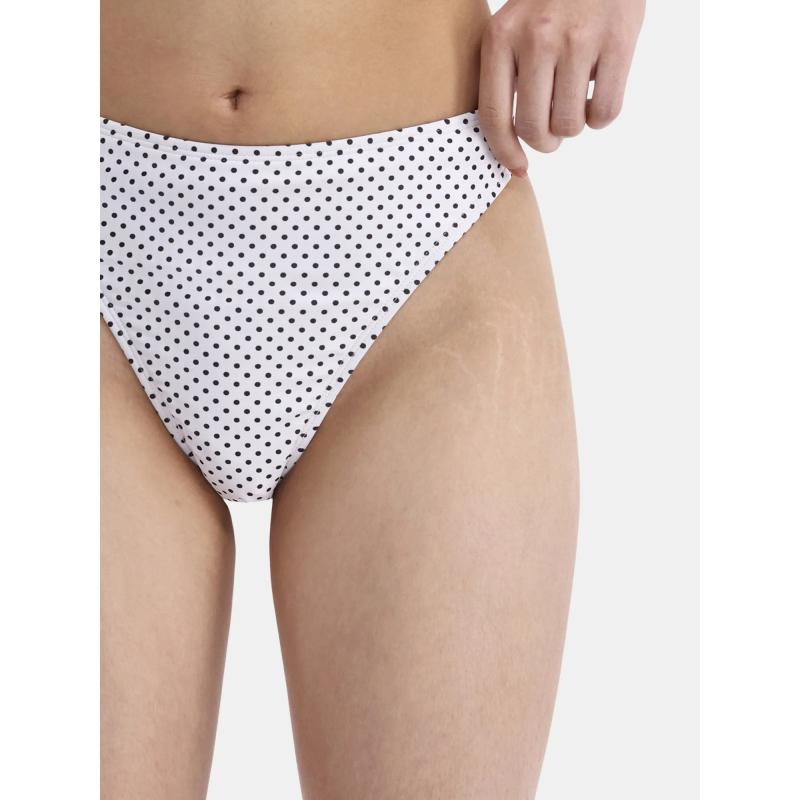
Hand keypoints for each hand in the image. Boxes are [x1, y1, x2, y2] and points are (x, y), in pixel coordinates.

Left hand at [478, 0, 644, 173]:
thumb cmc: (552, 0)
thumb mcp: (513, 24)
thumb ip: (505, 73)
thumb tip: (508, 143)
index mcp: (501, 37)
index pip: (493, 116)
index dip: (505, 152)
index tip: (518, 167)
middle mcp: (536, 38)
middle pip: (533, 127)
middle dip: (545, 141)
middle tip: (553, 131)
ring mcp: (578, 38)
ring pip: (569, 124)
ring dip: (573, 127)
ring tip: (575, 103)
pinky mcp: (617, 39)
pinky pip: (605, 112)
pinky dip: (601, 118)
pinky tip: (598, 97)